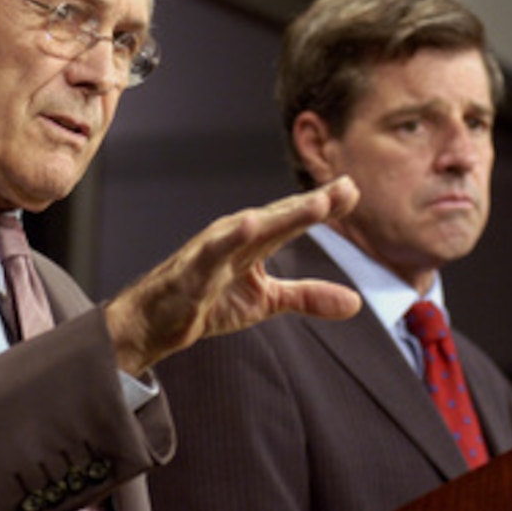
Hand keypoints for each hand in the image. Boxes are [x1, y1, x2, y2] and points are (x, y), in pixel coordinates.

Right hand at [105, 176, 361, 374]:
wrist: (156, 321)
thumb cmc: (207, 300)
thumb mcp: (267, 300)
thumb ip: (308, 297)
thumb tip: (355, 302)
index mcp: (256, 240)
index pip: (294, 219)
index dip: (324, 206)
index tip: (354, 190)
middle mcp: (236, 235)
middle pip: (280, 217)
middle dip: (313, 204)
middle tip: (346, 188)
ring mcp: (214, 248)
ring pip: (253, 228)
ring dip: (284, 216)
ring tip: (316, 205)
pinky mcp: (194, 268)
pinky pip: (213, 251)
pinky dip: (231, 237)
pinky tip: (250, 225)